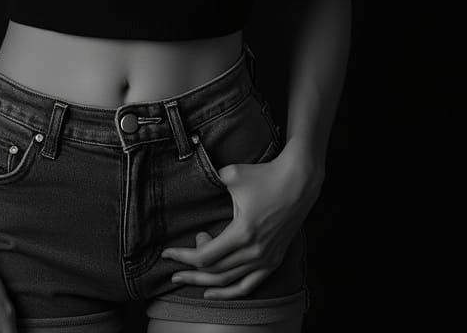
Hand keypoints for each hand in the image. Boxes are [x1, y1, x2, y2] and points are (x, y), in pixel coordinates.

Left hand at [160, 149, 323, 299]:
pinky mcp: (273, 260)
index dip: (183, 256)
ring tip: (186, 279)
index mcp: (242, 233)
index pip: (204, 256)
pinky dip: (230, 292)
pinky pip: (248, 285)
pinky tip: (212, 291)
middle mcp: (254, 251)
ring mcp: (265, 259)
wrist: (298, 182)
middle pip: (213, 272)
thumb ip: (210, 180)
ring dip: (205, 282)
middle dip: (189, 272)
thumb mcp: (231, 174)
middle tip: (171, 270)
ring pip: (229, 281)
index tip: (167, 252)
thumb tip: (193, 181)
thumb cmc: (264, 175)